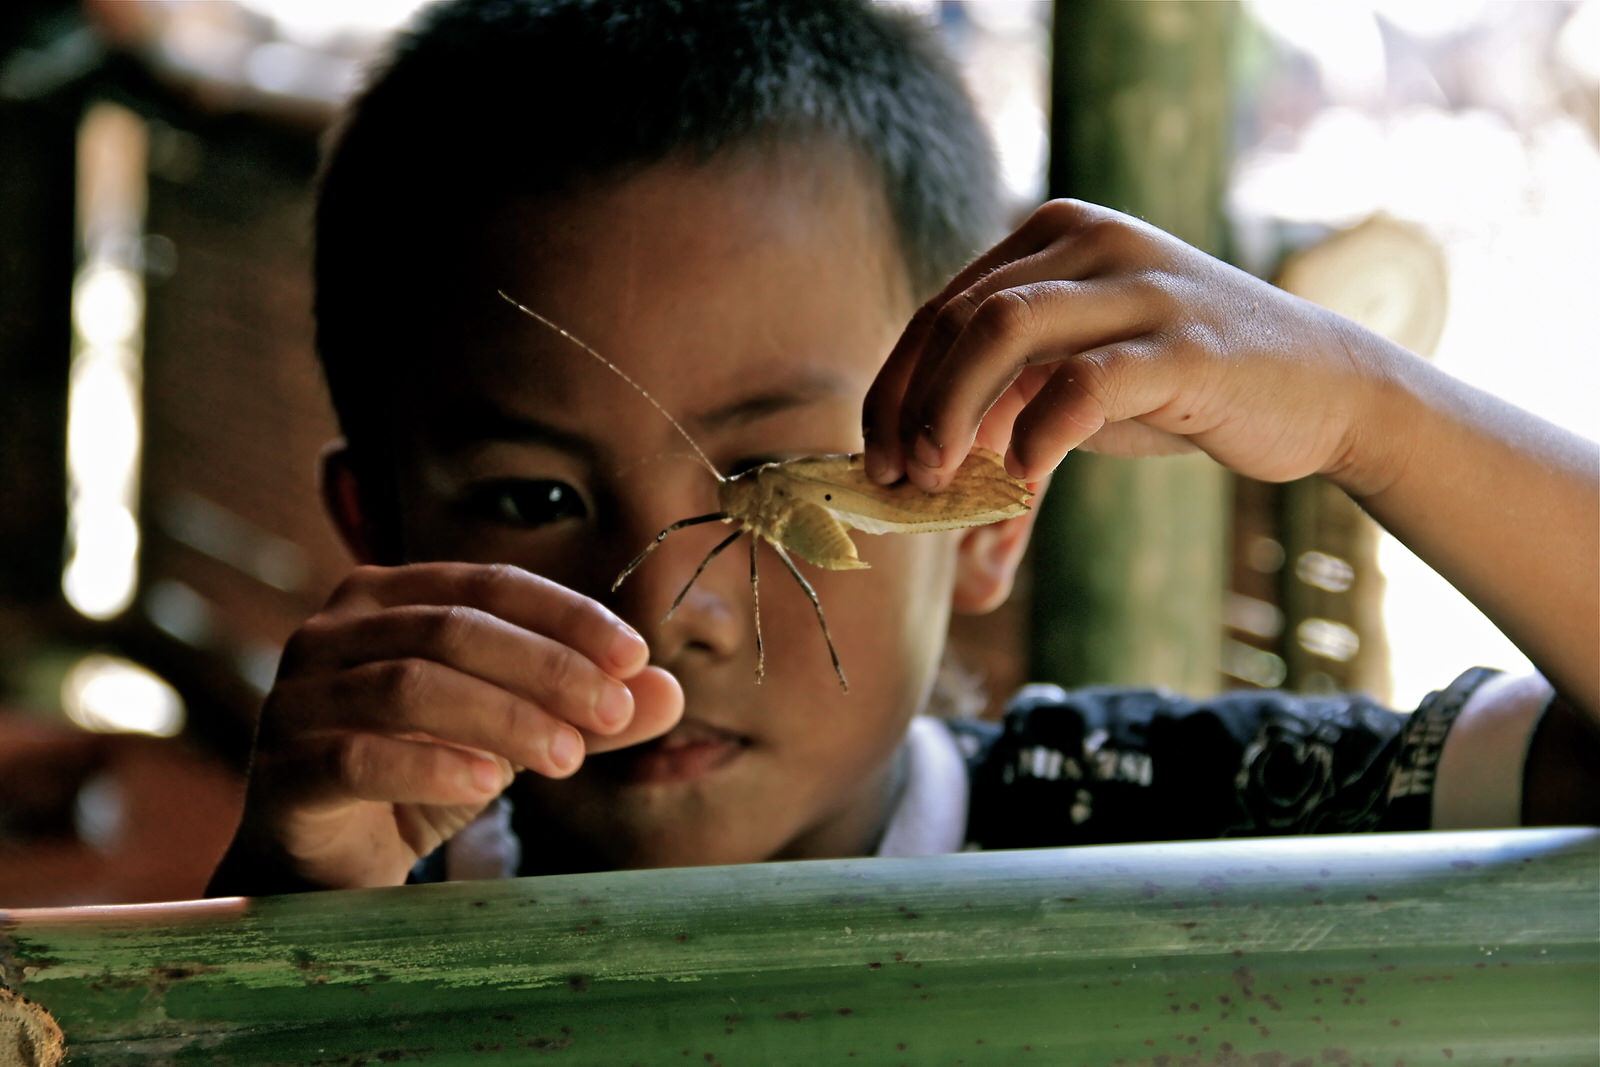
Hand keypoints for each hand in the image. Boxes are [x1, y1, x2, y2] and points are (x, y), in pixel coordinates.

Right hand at [213, 563, 682, 890]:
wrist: (326, 864)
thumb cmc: (421, 775)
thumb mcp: (513, 736)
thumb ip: (582, 711)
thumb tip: (669, 691)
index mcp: (387, 596)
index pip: (490, 584)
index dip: (567, 616)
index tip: (636, 655)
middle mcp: (332, 632)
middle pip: (453, 629)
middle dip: (547, 668)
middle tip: (614, 710)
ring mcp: (297, 699)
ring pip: (409, 686)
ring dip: (503, 718)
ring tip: (569, 756)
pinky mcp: (282, 772)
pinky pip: (357, 758)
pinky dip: (431, 766)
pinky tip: (488, 787)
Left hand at [863, 199, 1410, 495]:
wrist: (1319, 387)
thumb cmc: (1181, 385)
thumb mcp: (1078, 381)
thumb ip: (1003, 406)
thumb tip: (921, 472)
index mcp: (1054, 237)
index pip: (941, 309)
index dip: (893, 387)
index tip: (875, 459)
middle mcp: (1090, 241)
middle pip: (957, 317)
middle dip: (910, 405)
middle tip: (899, 479)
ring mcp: (1139, 285)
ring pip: (1002, 328)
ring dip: (950, 411)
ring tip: (939, 479)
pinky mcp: (1184, 343)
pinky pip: (1084, 381)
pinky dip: (1037, 432)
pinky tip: (1021, 477)